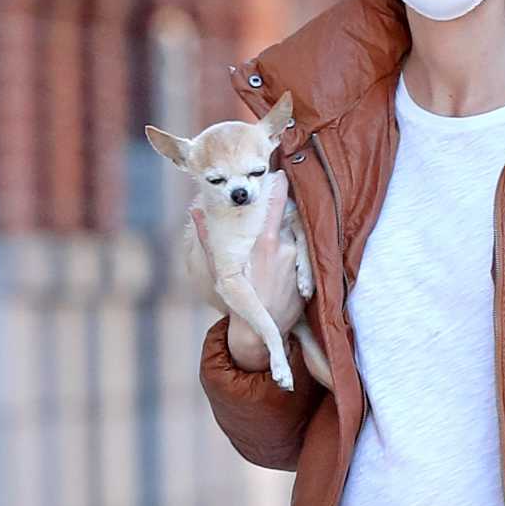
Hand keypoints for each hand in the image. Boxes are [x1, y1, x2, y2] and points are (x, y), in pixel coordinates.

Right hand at [192, 180, 304, 373]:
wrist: (262, 330)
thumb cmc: (239, 300)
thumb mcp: (221, 269)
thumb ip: (208, 238)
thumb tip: (196, 211)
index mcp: (265, 243)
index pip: (277, 203)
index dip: (280, 186)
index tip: (279, 174)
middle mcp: (286, 248)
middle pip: (289, 218)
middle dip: (282, 216)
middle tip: (274, 214)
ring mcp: (299, 260)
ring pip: (297, 236)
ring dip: (288, 236)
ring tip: (275, 248)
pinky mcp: (308, 273)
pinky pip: (305, 254)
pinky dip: (296, 253)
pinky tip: (285, 265)